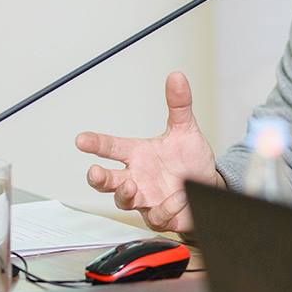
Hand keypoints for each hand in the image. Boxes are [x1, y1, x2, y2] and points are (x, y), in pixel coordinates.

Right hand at [75, 71, 222, 231]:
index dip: (95, 143)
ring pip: (125, 201)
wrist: (210, 184)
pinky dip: (165, 207)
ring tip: (131, 186)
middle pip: (108, 181)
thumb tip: (176, 77)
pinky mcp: (161, 215)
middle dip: (98, 178)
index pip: (111, 148)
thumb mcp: (186, 129)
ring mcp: (147, 198)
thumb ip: (179, 104)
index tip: (81, 139)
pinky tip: (176, 197)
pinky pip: (157, 215)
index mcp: (138, 155)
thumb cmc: (190, 160)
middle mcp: (137, 177)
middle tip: (94, 172)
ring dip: (125, 195)